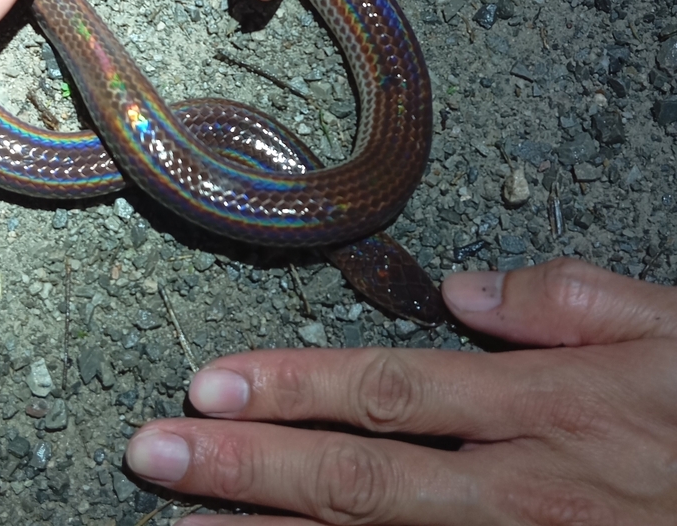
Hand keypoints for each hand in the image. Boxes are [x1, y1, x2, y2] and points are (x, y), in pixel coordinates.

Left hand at [125, 258, 676, 524]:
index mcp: (542, 407)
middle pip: (358, 477)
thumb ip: (564, 302)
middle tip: (154, 453)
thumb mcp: (670, 330)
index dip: (293, 386)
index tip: (211, 382)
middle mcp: (516, 489)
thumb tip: (464, 291)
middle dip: (247, 465)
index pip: (390, 390)